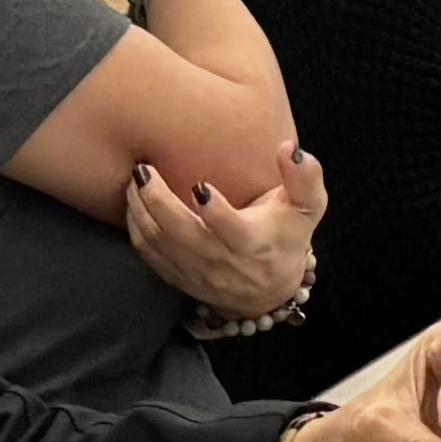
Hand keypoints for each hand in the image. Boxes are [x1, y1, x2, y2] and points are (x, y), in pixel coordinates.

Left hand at [130, 151, 319, 319]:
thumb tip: (290, 149)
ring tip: (133, 179)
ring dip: (141, 211)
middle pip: (183, 235)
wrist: (269, 292)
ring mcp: (196, 272)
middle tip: (144, 170)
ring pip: (160, 243)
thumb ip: (304, 177)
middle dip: (158, 202)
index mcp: (253, 243)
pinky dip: (136, 228)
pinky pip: (149, 254)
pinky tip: (133, 203)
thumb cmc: (287, 238)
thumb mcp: (307, 208)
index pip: (231, 230)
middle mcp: (222, 262)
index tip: (200, 185)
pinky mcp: (178, 277)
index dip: (215, 212)